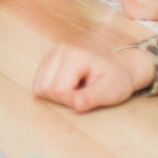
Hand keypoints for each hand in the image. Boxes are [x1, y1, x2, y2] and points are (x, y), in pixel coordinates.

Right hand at [31, 42, 151, 111]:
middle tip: (82, 95)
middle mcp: (58, 51)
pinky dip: (51, 91)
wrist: (118, 69)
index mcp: (74, 56)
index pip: (58, 90)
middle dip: (62, 98)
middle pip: (45, 88)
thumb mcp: (110, 92)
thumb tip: (75, 105)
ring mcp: (51, 55)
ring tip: (76, 91)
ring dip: (56, 96)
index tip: (88, 98)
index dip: (72, 101)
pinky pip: (38, 84)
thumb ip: (92, 98)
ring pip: (39, 87)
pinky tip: (68, 86)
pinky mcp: (47, 61)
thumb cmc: (116, 81)